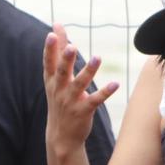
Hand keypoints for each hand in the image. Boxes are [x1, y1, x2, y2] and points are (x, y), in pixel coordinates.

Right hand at [44, 24, 118, 154]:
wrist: (61, 136)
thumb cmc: (60, 100)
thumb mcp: (55, 79)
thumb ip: (57, 54)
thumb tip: (55, 28)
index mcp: (51, 81)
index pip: (49, 62)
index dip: (49, 49)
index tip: (51, 33)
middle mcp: (59, 90)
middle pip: (62, 72)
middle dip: (66, 60)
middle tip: (72, 47)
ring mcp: (71, 101)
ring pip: (80, 84)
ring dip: (89, 71)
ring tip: (98, 58)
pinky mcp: (83, 111)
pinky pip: (95, 100)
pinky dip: (105, 92)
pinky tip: (115, 84)